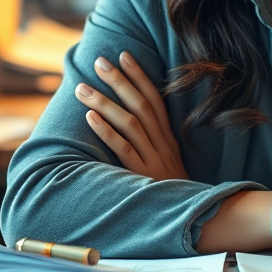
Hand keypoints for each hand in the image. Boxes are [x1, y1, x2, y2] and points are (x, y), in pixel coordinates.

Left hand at [75, 51, 187, 181]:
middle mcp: (162, 142)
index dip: (139, 75)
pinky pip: (123, 149)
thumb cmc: (172, 188)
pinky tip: (90, 118)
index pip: (155, 97)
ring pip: (129, 123)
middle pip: (141, 104)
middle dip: (119, 80)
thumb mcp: (168, 159)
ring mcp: (152, 158)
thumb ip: (155, 139)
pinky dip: (106, 131)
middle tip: (99, 61)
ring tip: (82, 88)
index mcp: (168, 136)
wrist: (189, 216)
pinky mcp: (141, 174)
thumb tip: (134, 116)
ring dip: (105, 102)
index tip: (124, 54)